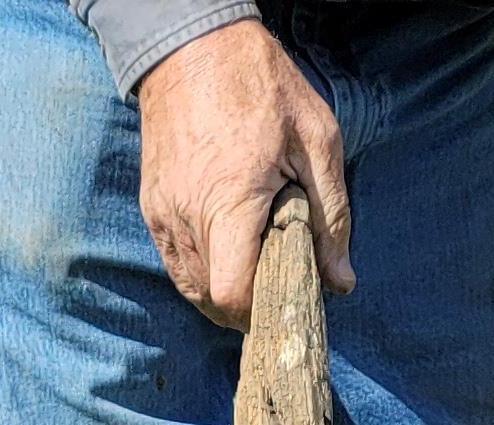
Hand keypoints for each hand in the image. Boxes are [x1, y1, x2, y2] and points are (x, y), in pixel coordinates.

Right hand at [135, 19, 352, 326]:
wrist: (193, 42)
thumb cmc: (261, 83)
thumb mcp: (316, 141)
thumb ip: (331, 217)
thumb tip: (340, 283)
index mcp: (230, 203)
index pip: (232, 296)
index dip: (259, 312)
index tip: (283, 298)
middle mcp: (188, 216)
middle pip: (212, 300)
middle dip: (245, 303)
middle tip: (274, 278)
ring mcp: (164, 213)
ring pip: (191, 286)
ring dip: (223, 288)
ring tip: (253, 259)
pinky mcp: (153, 207)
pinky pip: (176, 262)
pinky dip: (202, 268)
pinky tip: (227, 244)